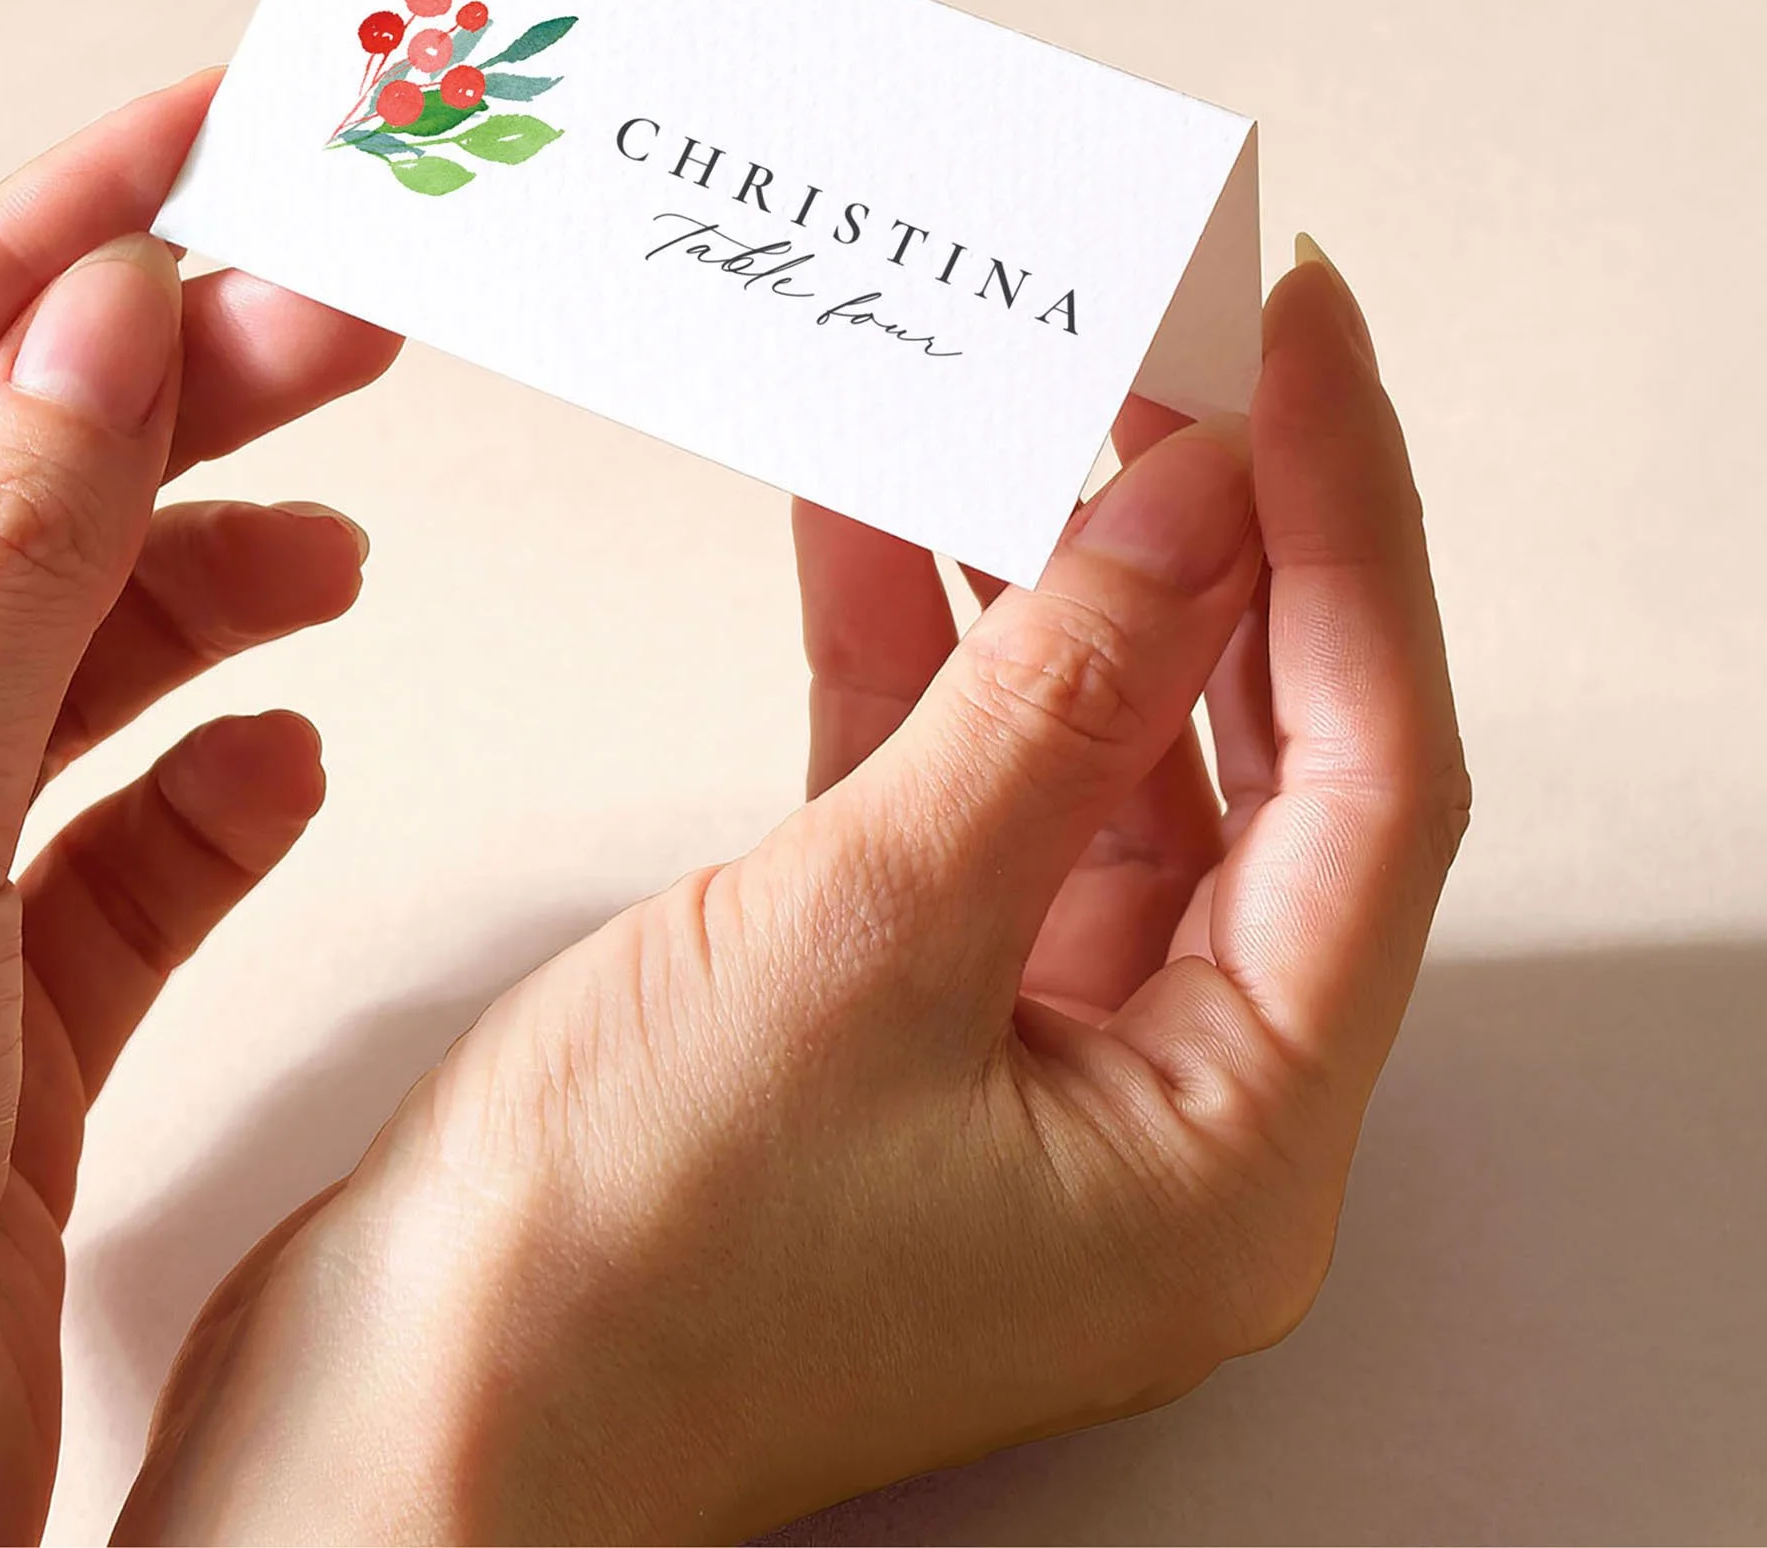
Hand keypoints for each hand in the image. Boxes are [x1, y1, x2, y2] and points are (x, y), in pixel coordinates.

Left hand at [0, 77, 396, 1542]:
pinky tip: (284, 758)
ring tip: (331, 548)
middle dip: (180, 401)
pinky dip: (217, 787)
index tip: (215, 126)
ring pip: (81, 650)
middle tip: (351, 313)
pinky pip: (132, 835)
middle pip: (8, 496)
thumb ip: (8, 548)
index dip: (60, 231)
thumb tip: (106, 310)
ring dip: (213, 586)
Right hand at [121, 246, 1465, 1542]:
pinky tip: (885, 522)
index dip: (1351, 533)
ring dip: (1055, 580)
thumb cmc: (617, 1274)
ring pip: (1092, 757)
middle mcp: (1158, 1108)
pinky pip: (953, 793)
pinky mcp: (892, 1012)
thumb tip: (1195, 507)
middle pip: (1252, 758)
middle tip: (1176, 348)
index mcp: (1229, 1144)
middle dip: (1216, 538)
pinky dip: (923, 657)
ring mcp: (1020, 1059)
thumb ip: (1052, 701)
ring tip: (1034, 395)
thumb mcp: (867, 934)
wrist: (395, 1423)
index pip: (1371, 776)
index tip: (1303, 344)